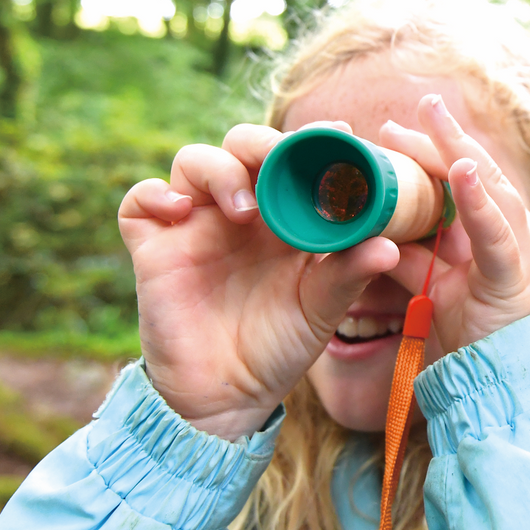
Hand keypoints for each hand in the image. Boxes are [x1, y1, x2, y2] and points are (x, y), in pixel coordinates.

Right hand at [118, 123, 398, 438]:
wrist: (229, 397)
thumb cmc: (279, 346)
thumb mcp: (321, 308)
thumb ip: (350, 274)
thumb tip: (389, 246)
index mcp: (283, 214)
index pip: (293, 158)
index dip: (313, 139)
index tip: (341, 132)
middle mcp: (239, 210)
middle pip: (242, 145)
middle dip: (262, 142)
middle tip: (282, 159)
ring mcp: (194, 224)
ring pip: (194, 161)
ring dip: (219, 170)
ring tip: (244, 208)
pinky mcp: (155, 248)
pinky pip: (140, 201)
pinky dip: (155, 193)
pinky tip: (181, 210)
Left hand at [378, 93, 529, 351]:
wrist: (500, 386)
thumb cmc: (470, 338)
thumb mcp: (430, 288)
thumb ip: (411, 256)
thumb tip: (372, 229)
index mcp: (494, 232)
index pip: (461, 180)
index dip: (431, 151)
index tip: (392, 130)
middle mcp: (513, 231)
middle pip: (474, 172)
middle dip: (443, 137)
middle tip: (419, 104)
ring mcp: (521, 248)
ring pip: (489, 188)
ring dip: (458, 151)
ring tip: (434, 118)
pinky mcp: (517, 274)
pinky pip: (497, 231)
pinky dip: (477, 200)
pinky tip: (459, 170)